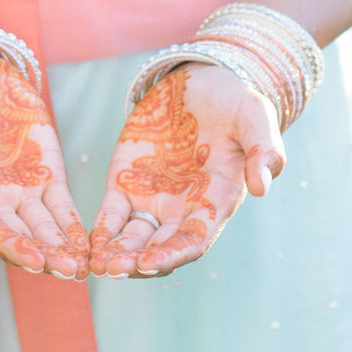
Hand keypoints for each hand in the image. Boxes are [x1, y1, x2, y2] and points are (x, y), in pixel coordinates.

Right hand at [0, 46, 88, 279]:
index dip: (7, 244)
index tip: (31, 258)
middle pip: (18, 235)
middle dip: (43, 255)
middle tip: (68, 270)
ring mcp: (18, 186)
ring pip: (42, 227)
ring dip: (61, 248)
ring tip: (82, 266)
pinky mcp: (43, 170)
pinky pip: (61, 205)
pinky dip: (73, 225)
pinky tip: (88, 244)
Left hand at [89, 64, 284, 278]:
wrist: (203, 82)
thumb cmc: (236, 103)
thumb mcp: (255, 119)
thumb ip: (263, 150)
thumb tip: (262, 187)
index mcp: (214, 202)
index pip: (192, 241)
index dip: (171, 256)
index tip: (149, 264)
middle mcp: (182, 209)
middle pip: (157, 248)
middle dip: (136, 263)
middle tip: (113, 269)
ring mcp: (153, 198)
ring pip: (132, 238)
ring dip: (116, 254)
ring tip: (97, 264)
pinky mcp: (127, 181)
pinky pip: (111, 215)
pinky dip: (101, 232)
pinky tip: (88, 246)